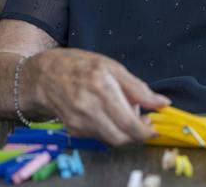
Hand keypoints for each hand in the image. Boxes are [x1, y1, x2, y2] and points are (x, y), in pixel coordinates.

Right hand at [22, 48, 169, 144]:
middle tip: (143, 122)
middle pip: (122, 136)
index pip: (129, 121)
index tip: (154, 129)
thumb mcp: (112, 67)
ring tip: (123, 114)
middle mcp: (89, 106)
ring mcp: (79, 121)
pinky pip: (99, 136)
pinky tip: (106, 115)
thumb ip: (138, 88)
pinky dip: (108, 129)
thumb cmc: (79, 66)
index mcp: (102, 86)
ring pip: (111, 139)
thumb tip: (162, 103)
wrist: (43, 75)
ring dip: (124, 132)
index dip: (146, 130)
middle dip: (137, 134)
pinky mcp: (73, 129)